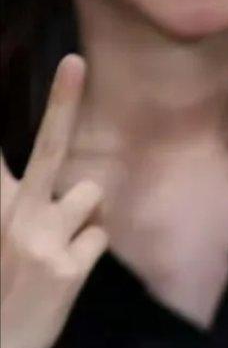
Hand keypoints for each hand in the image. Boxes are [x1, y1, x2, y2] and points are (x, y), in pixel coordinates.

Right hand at [0, 55, 106, 347]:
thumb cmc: (2, 286)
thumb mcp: (3, 234)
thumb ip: (13, 195)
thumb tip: (72, 185)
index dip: (8, 104)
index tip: (39, 64)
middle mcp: (14, 213)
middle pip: (48, 146)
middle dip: (63, 99)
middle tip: (75, 61)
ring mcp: (43, 240)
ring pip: (90, 197)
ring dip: (84, 217)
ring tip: (57, 247)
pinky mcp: (69, 269)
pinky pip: (98, 237)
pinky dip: (88, 250)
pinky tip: (67, 272)